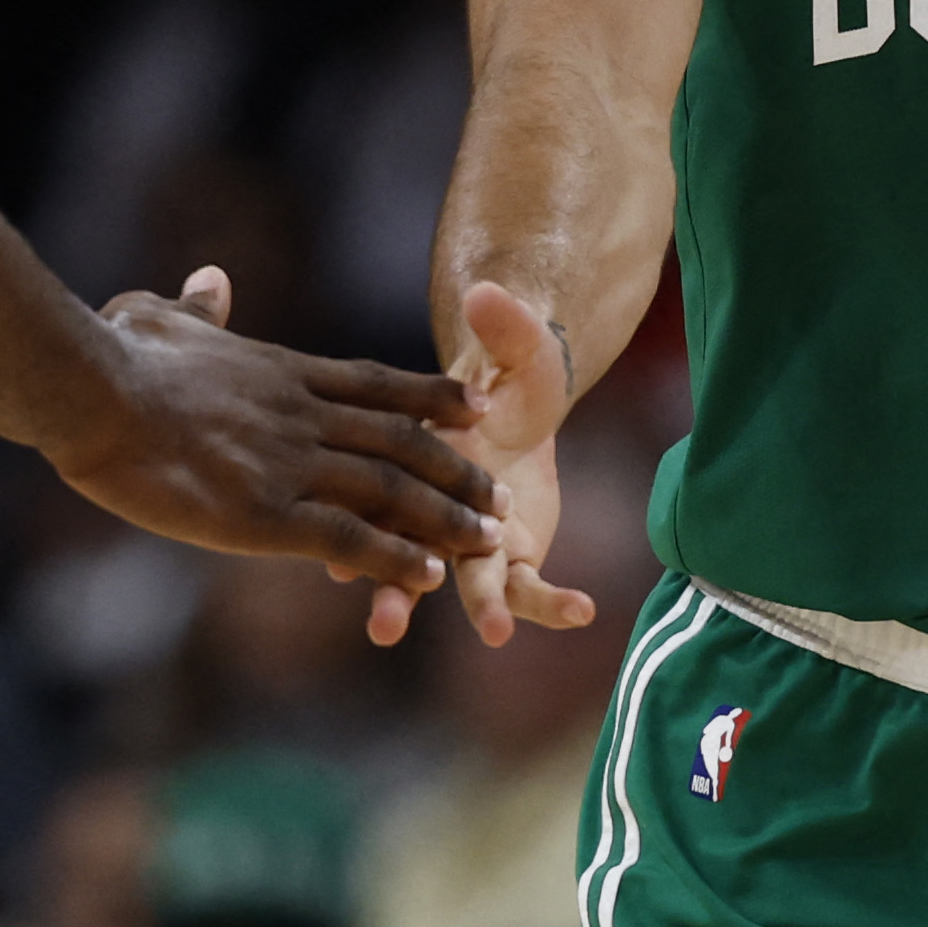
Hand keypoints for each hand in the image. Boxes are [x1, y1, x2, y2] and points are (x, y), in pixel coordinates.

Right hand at [61, 268, 501, 590]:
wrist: (93, 390)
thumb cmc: (115, 353)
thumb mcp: (159, 315)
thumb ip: (199, 308)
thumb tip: (212, 279)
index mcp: (280, 372)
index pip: (375, 385)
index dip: (430, 397)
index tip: (475, 409)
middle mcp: (300, 416)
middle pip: (401, 441)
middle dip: (457, 469)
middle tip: (500, 494)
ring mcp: (288, 464)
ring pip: (390, 490)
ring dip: (446, 516)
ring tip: (488, 542)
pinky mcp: (264, 515)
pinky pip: (347, 538)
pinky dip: (395, 556)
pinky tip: (429, 575)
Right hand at [363, 281, 598, 648]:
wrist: (524, 403)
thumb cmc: (506, 370)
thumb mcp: (510, 344)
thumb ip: (502, 326)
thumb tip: (488, 291)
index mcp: (415, 461)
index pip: (378, 499)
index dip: (364, 531)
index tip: (344, 568)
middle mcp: (430, 509)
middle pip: (406, 552)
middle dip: (396, 590)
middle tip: (384, 625)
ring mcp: (468, 540)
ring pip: (465, 581)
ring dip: (481, 609)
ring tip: (497, 635)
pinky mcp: (511, 558)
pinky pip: (530, 588)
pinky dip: (552, 601)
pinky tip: (583, 611)